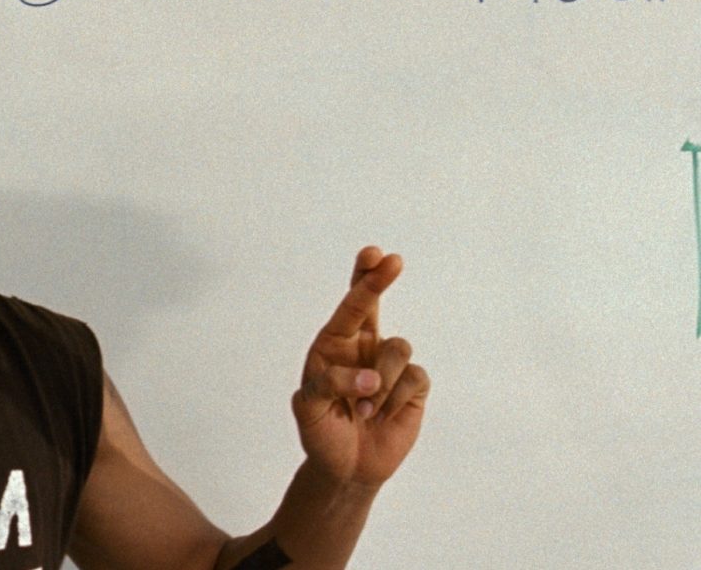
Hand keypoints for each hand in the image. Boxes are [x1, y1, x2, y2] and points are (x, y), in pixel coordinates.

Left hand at [292, 246, 430, 487]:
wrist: (346, 468)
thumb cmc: (321, 433)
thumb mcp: (309, 410)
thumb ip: (330, 385)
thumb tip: (370, 378)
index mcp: (332, 345)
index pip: (348, 307)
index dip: (362, 280)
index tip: (374, 256)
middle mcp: (361, 347)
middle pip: (374, 303)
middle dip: (380, 279)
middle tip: (392, 260)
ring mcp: (388, 365)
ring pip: (398, 348)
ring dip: (379, 383)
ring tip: (362, 409)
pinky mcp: (412, 386)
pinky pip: (414, 377)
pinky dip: (396, 400)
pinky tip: (382, 416)